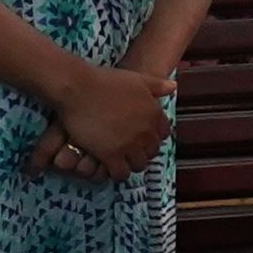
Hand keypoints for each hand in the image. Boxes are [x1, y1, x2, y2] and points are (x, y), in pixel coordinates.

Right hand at [40, 62, 173, 181]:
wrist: (79, 88)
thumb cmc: (105, 80)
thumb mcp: (136, 79)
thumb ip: (157, 85)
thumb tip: (173, 87)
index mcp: (153, 113)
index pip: (164, 133)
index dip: (153, 136)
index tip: (143, 136)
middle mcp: (145, 131)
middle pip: (152, 151)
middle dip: (143, 151)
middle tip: (130, 149)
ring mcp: (129, 144)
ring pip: (138, 165)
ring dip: (131, 163)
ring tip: (120, 160)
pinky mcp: (111, 155)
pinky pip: (121, 173)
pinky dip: (117, 173)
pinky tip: (109, 167)